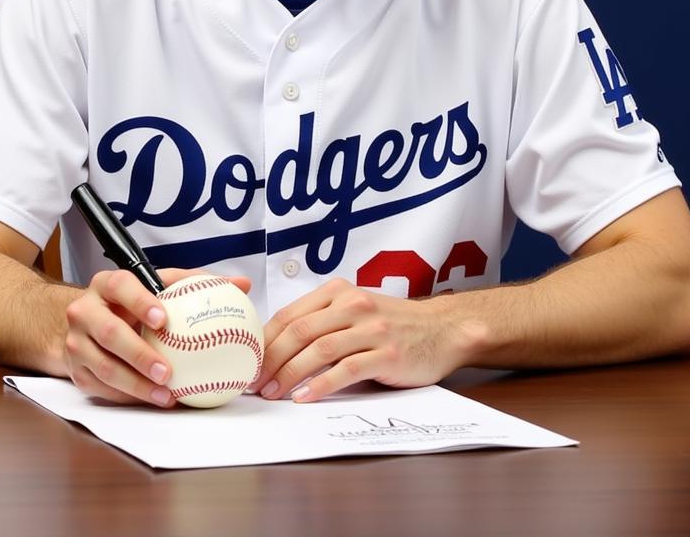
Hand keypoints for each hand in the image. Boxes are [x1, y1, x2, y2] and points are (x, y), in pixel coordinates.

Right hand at [63, 268, 251, 406]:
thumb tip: (242, 286)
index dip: (140, 302)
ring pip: (105, 367)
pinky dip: (129, 396)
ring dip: (137, 385)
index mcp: (107, 285)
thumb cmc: (132, 302)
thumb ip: (196, 283)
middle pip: (110, 333)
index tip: (164, 318)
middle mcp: (86, 311)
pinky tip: (154, 401)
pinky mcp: (76, 371)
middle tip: (168, 371)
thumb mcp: (157, 286)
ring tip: (166, 395)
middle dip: (140, 354)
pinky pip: (103, 388)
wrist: (86, 323)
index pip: (121, 287)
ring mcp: (77, 343)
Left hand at [253, 278, 464, 402]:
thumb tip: (275, 347)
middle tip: (254, 383)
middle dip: (271, 360)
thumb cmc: (393, 325)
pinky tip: (303, 398)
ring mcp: (371, 329)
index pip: (290, 314)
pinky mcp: (386, 354)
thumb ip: (322, 321)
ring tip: (273, 393)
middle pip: (300, 332)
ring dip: (290, 374)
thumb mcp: (355, 310)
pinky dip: (320, 385)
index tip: (247, 362)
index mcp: (339, 291)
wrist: (442, 330)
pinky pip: (345, 371)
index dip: (265, 340)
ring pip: (319, 350)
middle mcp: (353, 305)